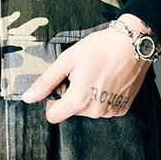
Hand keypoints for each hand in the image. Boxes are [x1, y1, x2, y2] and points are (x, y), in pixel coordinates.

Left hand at [20, 14, 154, 122]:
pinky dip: (103, 97)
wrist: (133, 44)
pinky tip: (109, 80)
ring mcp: (111, 112)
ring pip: (88, 110)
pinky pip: (104, 108)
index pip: (53, 116)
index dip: (52, 101)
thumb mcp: (68, 60)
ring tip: (97, 75)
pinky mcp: (123, 109)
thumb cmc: (99, 48)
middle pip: (72, 111)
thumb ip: (46, 81)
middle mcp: (95, 111)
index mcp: (78, 100)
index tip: (60, 85)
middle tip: (82, 74)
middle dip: (72, 95)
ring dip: (88, 96)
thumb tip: (27, 98)